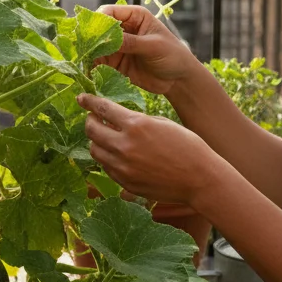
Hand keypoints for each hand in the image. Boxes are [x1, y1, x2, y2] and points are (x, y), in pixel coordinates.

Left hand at [77, 93, 221, 206]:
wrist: (200, 179)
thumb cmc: (187, 146)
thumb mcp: (162, 123)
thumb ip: (137, 120)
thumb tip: (116, 119)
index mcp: (136, 125)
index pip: (102, 108)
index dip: (88, 101)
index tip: (82, 98)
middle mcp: (125, 145)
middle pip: (91, 130)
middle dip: (90, 121)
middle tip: (94, 119)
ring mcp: (123, 167)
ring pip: (95, 150)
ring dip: (97, 141)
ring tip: (106, 138)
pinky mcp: (125, 183)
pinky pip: (106, 167)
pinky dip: (108, 159)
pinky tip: (118, 155)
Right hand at [93, 4, 198, 95]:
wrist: (179, 80)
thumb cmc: (173, 56)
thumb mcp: (153, 46)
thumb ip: (131, 42)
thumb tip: (108, 39)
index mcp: (135, 16)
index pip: (110, 12)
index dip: (99, 19)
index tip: (92, 32)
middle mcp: (124, 29)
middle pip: (100, 29)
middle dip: (91, 38)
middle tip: (84, 48)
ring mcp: (119, 47)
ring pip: (97, 47)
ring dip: (90, 53)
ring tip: (85, 62)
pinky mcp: (116, 63)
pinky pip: (100, 62)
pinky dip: (94, 66)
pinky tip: (90, 72)